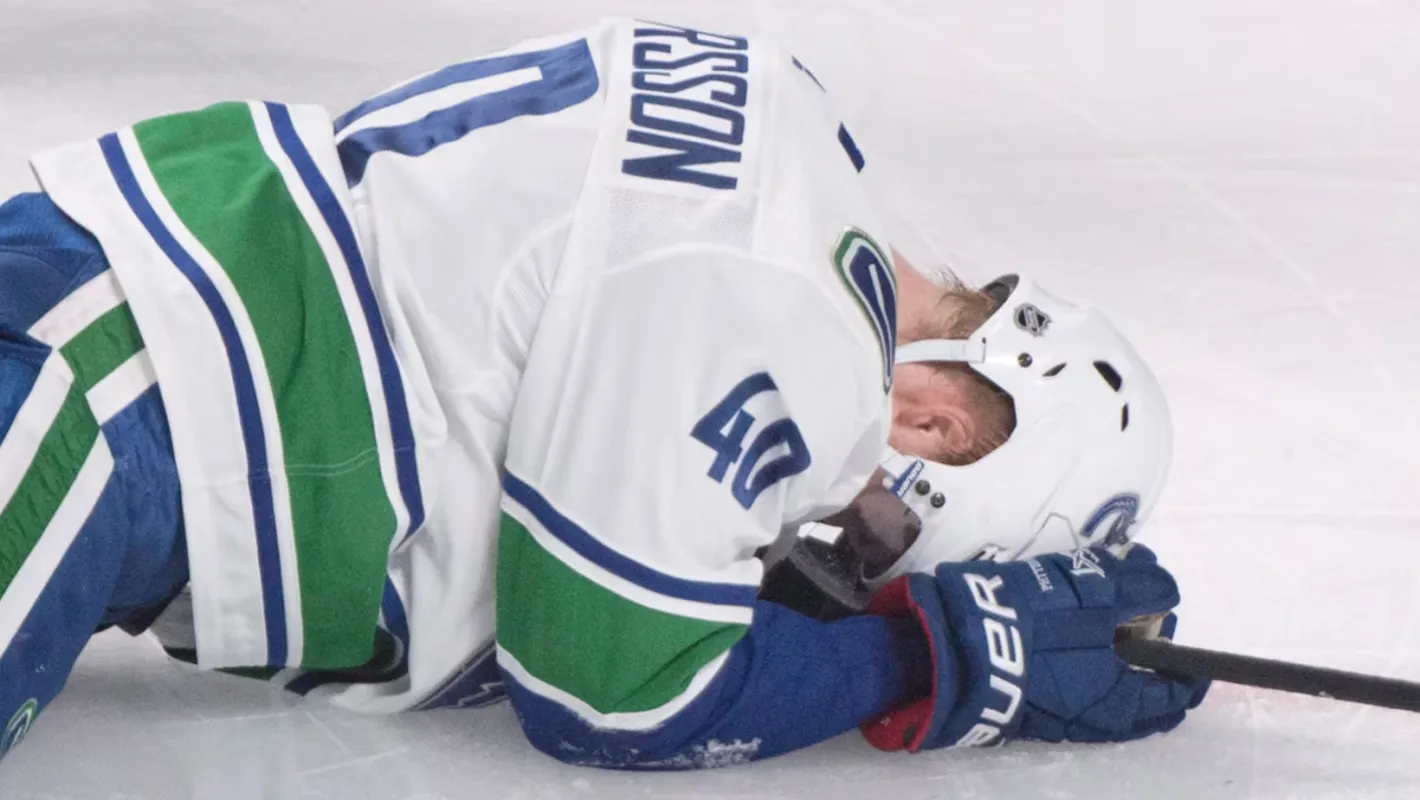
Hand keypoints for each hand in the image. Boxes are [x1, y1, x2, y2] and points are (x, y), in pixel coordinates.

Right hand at [862, 545, 1208, 750]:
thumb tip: (1167, 589)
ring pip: (1104, 681)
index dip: (1186, 656)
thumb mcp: (1094, 596)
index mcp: (1123, 702)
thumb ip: (1140, 590)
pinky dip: (1079, 653)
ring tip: (1095, 601)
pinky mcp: (1031, 700)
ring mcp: (1062, 713)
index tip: (1174, 619)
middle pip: (1141, 687)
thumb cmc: (1032, 625)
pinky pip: (1072, 679)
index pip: (1177, 691)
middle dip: (1145, 642)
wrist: (952, 646)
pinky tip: (1060, 620)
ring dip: (1109, 644)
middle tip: (1133, 602)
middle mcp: (1098, 718)